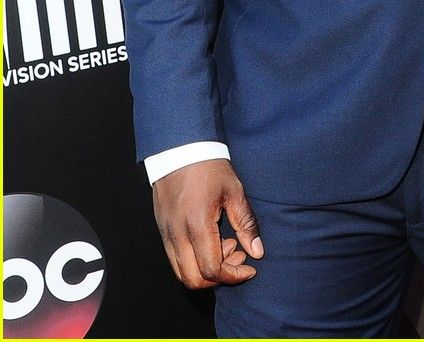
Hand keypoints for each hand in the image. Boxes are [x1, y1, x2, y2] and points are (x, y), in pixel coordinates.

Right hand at [152, 158, 263, 288]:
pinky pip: (175, 258)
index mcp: (197, 225)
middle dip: (219, 277)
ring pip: (181, 272)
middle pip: (194, 279)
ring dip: (205, 270)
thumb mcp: (234, 192)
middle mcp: (177, 234)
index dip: (233, 276)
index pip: (212, 269)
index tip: (249, 268)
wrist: (180, 148)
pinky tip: (210, 240)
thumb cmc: (208, 166)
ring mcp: (166, 233)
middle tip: (237, 256)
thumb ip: (246, 224)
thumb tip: (257, 252)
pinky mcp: (162, 229)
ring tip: (225, 246)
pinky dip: (193, 260)